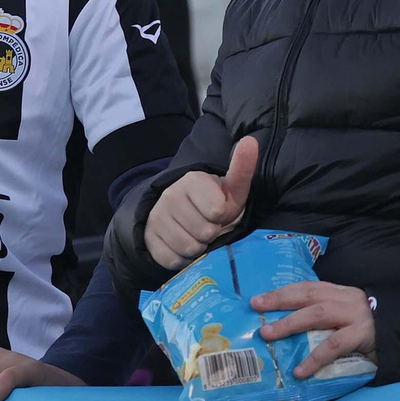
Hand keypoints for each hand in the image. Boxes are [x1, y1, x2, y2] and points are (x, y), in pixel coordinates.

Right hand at [143, 136, 257, 269]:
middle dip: (211, 234)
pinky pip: (173, 259)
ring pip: (189, 248)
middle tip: (208, 225)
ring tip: (197, 235)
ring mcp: (156, 217)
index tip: (219, 210)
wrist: (180, 212)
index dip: (223, 216)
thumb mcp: (231, 187)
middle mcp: (170, 195)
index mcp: (192, 180)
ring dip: (199, 248)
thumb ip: (242, 167)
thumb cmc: (213, 201)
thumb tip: (251, 141)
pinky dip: (183, 259)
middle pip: (205, 232)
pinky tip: (183, 245)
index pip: (217, 211)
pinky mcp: (148, 238)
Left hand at [251, 281, 375, 378]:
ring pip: (315, 315)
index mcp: (337, 292)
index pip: (305, 287)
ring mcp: (352, 315)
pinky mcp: (361, 334)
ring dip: (289, 324)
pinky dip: (314, 358)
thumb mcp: (346, 311)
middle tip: (256, 307)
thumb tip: (291, 325)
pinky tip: (300, 370)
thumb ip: (325, 313)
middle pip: (305, 295)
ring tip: (268, 335)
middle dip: (278, 300)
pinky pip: (333, 346)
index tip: (258, 299)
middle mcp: (342, 299)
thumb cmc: (369, 323)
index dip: (281, 291)